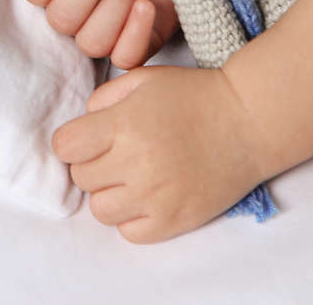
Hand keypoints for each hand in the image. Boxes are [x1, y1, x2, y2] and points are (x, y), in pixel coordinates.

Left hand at [51, 65, 265, 243]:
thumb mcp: (144, 79)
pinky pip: (129, 233)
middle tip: (119, 152)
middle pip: (81, 177)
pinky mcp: (173, 221)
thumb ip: (104, 97)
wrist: (248, 122)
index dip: (73, 140)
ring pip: (100, 210)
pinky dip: (133, 217)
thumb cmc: (194, 96)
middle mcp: (135, 164)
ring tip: (132, 176)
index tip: (90, 137)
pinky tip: (149, 196)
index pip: (64, 146)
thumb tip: (83, 123)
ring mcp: (155, 197)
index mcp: (124, 124)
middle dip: (93, 163)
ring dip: (110, 193)